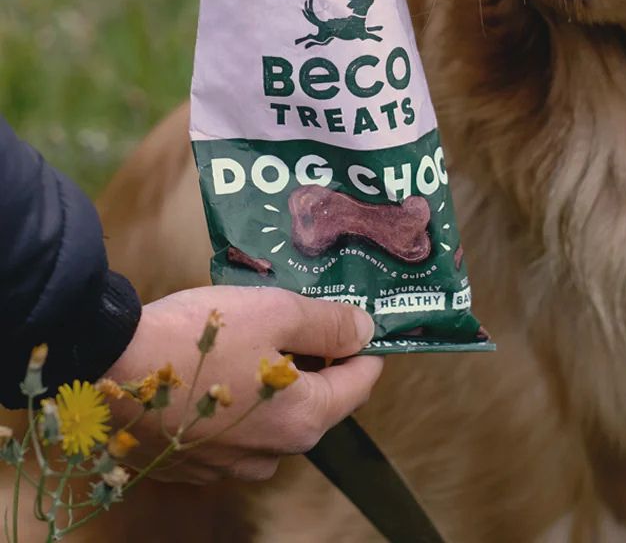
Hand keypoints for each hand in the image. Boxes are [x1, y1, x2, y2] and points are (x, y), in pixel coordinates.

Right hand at [103, 286, 382, 482]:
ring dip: (277, 382)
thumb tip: (365, 331)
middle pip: (319, 402)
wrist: (106, 364)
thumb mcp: (277, 312)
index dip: (363, 346)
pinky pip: (236, 431)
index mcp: (304, 420)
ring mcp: (229, 467)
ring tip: (254, 340)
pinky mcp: (193, 465)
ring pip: (277, 418)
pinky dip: (239, 402)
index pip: (361, 383)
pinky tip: (218, 369)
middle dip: (316, 361)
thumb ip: (329, 325)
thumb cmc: (199, 335)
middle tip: (298, 319)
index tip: (354, 319)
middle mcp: (273, 455)